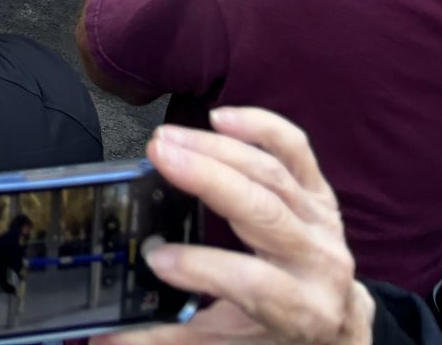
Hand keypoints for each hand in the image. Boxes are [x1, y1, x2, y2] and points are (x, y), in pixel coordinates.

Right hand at [104, 110, 371, 344]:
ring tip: (166, 137)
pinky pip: (298, 151)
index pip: (251, 280)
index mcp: (300, 310)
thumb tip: (102, 339)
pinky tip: (219, 118)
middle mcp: (320, 263)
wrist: (340, 328)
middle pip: (264, 211)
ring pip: (273, 174)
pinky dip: (262, 128)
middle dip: (208, 178)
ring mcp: (323, 224)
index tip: (153, 258)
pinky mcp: (321, 196)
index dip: (200, 266)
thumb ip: (165, 340)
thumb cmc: (276, 337)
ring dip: (217, 149)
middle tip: (157, 153)